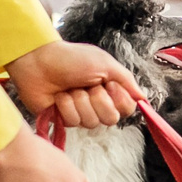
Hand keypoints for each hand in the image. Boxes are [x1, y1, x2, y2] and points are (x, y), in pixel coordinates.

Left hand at [8, 39, 143, 129]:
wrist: (39, 61)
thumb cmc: (71, 58)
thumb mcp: (104, 63)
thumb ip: (126, 80)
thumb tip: (142, 98)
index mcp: (109, 89)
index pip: (126, 108)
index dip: (119, 100)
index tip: (109, 84)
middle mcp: (97, 103)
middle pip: (111, 119)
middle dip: (99, 101)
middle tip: (88, 86)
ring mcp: (80, 112)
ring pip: (91, 122)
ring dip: (80, 102)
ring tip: (70, 88)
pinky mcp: (63, 119)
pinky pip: (73, 122)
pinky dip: (66, 106)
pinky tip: (59, 96)